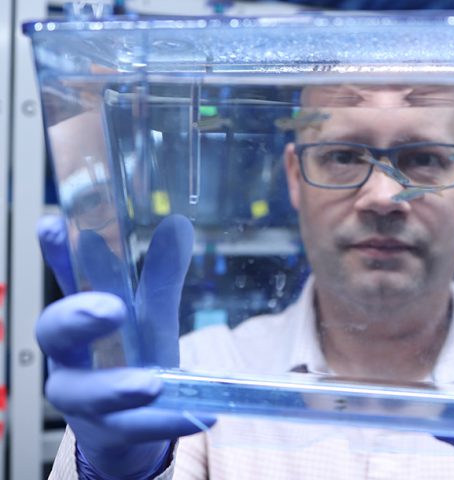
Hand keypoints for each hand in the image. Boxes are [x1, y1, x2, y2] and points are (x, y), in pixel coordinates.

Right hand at [36, 215, 215, 478]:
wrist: (129, 426)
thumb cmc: (129, 359)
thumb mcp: (148, 315)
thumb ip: (160, 275)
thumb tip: (176, 224)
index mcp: (79, 318)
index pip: (63, 280)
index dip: (55, 253)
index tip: (53, 222)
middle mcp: (69, 356)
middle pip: (54, 333)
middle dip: (77, 317)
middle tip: (110, 308)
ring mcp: (82, 397)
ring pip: (82, 392)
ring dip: (116, 386)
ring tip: (152, 383)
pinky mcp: (107, 432)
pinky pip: (132, 429)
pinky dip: (164, 423)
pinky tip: (200, 417)